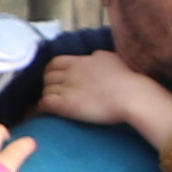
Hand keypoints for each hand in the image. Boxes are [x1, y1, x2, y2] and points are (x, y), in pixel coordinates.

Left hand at [38, 52, 171, 146]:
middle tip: (53, 94)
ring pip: (45, 90)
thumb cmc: (127, 79)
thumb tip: (93, 57)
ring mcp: (66, 88)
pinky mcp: (64, 104)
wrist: (131, 95)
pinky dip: (41, 108)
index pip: (55, 62)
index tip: (56, 79)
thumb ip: (98, 57)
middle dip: (48, 85)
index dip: (52, 71)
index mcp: (80, 61)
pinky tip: (44, 114)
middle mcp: (70, 72)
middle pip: (47, 76)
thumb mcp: (111, 59)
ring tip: (50, 106)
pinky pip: (44, 104)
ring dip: (47, 97)